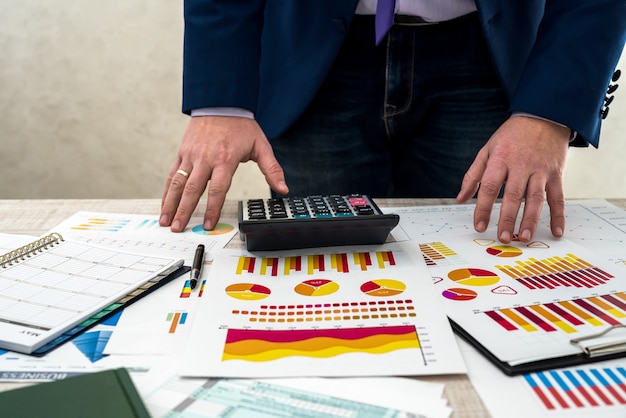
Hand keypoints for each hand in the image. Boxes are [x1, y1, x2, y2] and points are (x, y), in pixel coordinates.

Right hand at [160, 116, 288, 231]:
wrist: (220, 103)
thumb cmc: (241, 126)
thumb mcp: (261, 145)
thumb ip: (272, 169)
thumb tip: (283, 188)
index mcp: (225, 159)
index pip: (218, 189)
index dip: (212, 208)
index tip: (208, 224)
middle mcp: (205, 158)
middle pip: (193, 189)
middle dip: (184, 211)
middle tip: (178, 228)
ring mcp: (191, 155)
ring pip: (178, 183)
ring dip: (170, 203)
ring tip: (165, 221)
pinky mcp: (182, 153)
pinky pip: (173, 174)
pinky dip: (167, 190)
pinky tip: (164, 204)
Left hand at [456, 116, 569, 242]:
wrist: (543, 117)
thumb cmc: (511, 137)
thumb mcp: (487, 150)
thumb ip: (473, 176)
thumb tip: (460, 199)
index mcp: (501, 159)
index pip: (490, 186)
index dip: (483, 208)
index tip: (479, 226)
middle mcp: (521, 165)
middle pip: (514, 195)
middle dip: (508, 218)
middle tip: (502, 237)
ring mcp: (540, 170)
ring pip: (536, 198)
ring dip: (530, 220)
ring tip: (523, 238)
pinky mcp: (556, 174)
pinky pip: (558, 197)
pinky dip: (558, 215)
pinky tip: (557, 231)